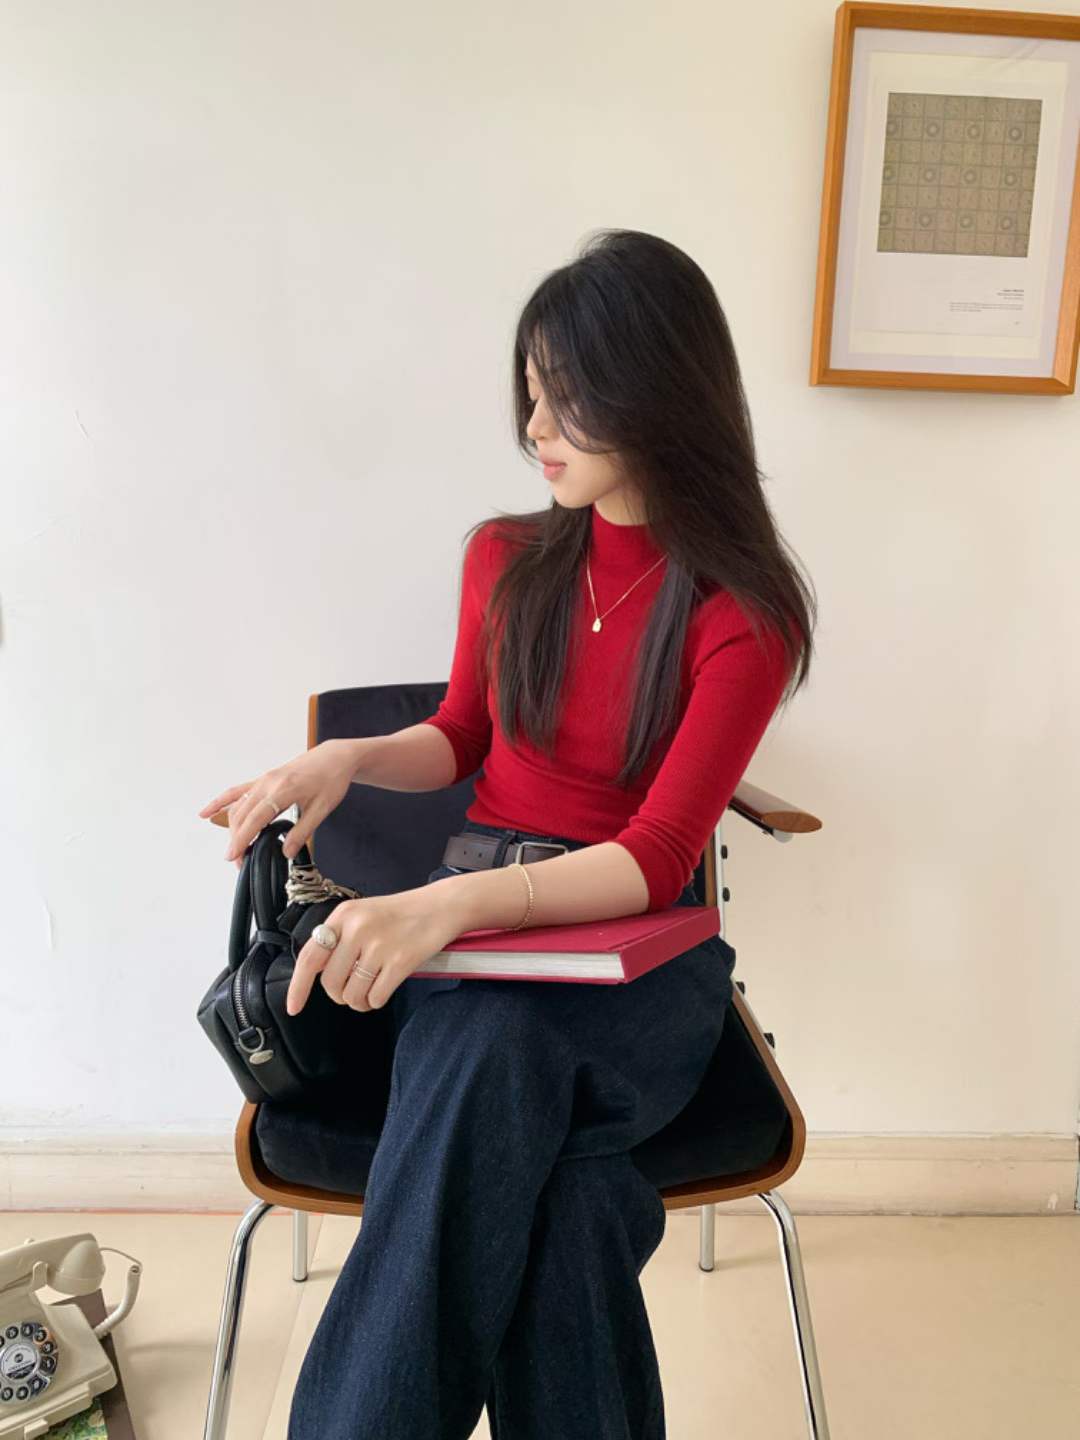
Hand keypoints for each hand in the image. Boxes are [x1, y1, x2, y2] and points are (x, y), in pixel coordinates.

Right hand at [196, 739, 358, 869]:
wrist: (334, 758)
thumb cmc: (331, 781)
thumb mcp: (322, 808)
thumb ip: (303, 831)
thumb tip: (286, 853)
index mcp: (284, 790)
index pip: (256, 819)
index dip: (243, 839)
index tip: (234, 856)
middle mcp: (269, 783)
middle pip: (243, 814)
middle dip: (236, 840)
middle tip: (238, 862)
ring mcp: (264, 780)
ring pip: (239, 806)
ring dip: (232, 828)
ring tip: (234, 850)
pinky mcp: (263, 779)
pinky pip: (237, 791)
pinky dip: (221, 802)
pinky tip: (206, 813)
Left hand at [286, 883, 465, 1014]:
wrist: (440, 906)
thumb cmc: (401, 913)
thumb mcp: (362, 914)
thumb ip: (338, 938)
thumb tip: (317, 974)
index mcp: (343, 915)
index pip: (309, 956)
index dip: (298, 987)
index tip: (293, 1007)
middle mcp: (357, 929)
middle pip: (330, 983)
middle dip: (340, 995)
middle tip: (353, 989)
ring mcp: (379, 945)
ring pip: (352, 994)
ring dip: (359, 1001)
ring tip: (370, 990)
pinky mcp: (400, 961)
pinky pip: (375, 998)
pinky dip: (377, 1000)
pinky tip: (385, 987)